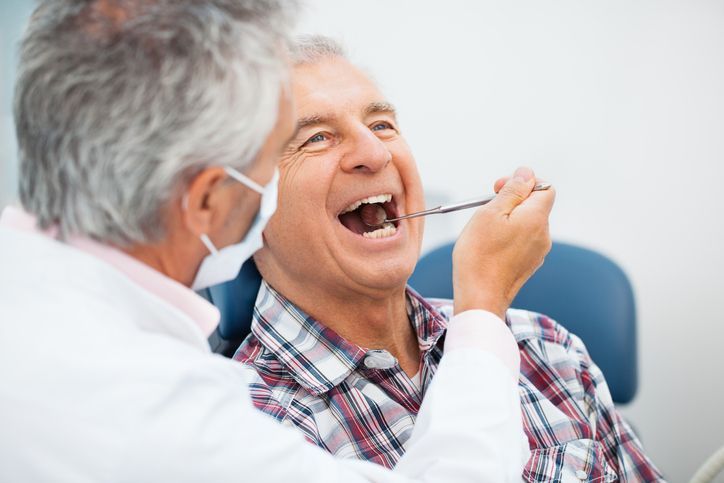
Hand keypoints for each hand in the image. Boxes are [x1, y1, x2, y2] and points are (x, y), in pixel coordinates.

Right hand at [452, 167, 554, 318]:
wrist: (480, 298)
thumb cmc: (479, 255)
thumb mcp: (490, 213)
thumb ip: (512, 191)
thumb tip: (526, 174)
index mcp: (536, 218)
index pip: (544, 187)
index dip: (523, 182)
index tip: (499, 189)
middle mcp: (543, 235)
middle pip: (534, 206)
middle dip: (512, 201)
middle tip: (487, 207)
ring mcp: (537, 252)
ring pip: (526, 224)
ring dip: (508, 220)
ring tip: (485, 231)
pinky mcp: (528, 265)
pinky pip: (522, 241)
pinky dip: (508, 238)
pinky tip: (489, 247)